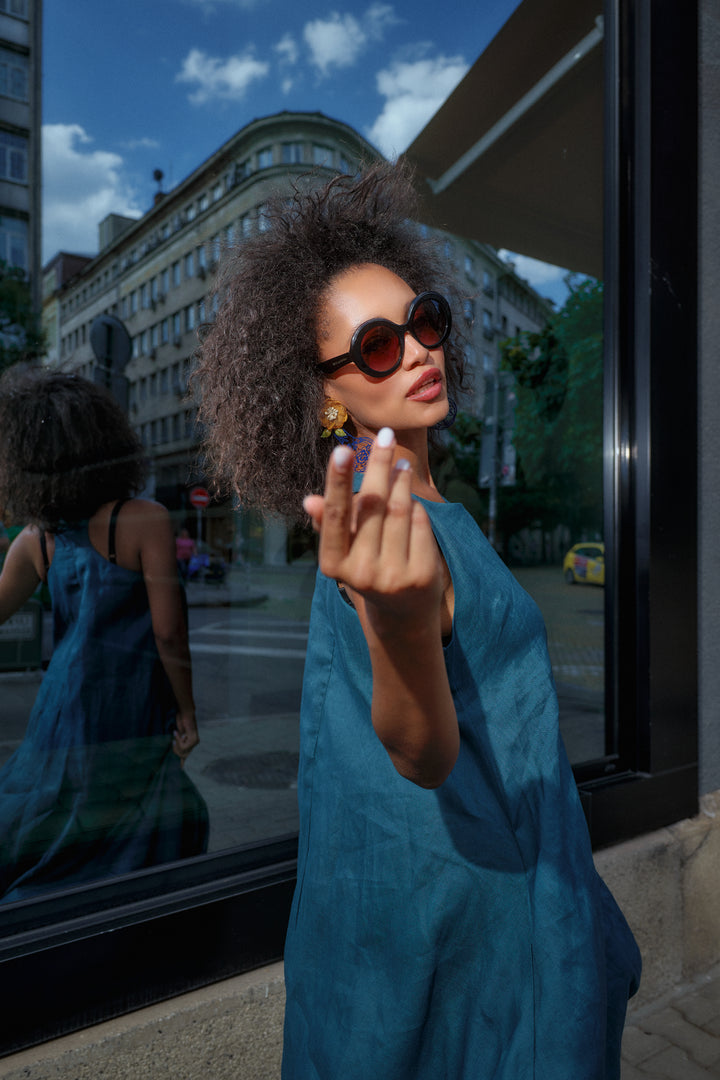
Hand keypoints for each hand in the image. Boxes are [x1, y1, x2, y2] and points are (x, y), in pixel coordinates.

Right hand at [173, 709, 198, 763]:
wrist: (186, 714)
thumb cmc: (181, 722)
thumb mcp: (178, 735)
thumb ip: (178, 743)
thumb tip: (176, 753)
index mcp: (191, 743)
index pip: (187, 756)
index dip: (183, 762)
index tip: (181, 769)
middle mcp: (195, 744)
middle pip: (183, 756)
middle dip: (176, 750)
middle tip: (173, 742)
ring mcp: (195, 742)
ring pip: (182, 751)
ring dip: (177, 744)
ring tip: (176, 735)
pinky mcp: (193, 740)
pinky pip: (183, 746)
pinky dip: (178, 740)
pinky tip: (178, 734)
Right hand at [304, 428, 442, 638]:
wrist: (402, 612)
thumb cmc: (366, 566)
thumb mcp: (344, 549)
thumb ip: (330, 524)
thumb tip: (309, 501)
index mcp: (334, 565)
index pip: (335, 516)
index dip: (337, 482)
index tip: (341, 450)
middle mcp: (360, 574)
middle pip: (371, 505)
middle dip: (379, 466)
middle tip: (386, 437)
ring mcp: (392, 577)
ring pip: (398, 511)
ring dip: (400, 482)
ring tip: (401, 464)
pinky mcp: (420, 576)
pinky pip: (420, 525)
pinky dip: (417, 507)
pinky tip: (412, 501)